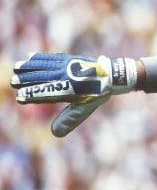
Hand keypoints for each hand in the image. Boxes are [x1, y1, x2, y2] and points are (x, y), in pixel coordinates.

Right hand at [11, 53, 136, 136]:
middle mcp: (68, 76)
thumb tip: (54, 133)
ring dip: (30, 66)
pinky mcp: (71, 58)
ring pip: (46, 65)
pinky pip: (53, 57)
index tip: (20, 97)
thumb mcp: (85, 109)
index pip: (48, 93)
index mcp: (71, 90)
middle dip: (27, 79)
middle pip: (44, 77)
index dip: (34, 95)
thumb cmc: (97, 94)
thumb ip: (70, 119)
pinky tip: (30, 56)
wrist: (112, 75)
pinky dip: (41, 57)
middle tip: (12, 81)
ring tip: (16, 67)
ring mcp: (69, 66)